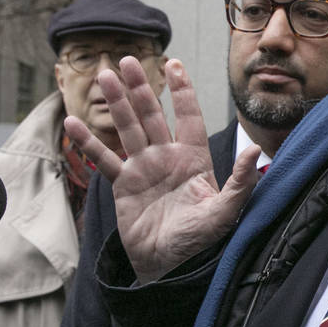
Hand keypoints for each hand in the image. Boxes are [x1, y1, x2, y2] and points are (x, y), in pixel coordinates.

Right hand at [64, 57, 259, 282]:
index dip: (181, 91)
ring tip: (104, 76)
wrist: (169, 266)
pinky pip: (103, 160)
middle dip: (141, 88)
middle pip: (152, 115)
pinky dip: (88, 142)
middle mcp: (167, 157)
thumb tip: (254, 151)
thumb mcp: (225, 212)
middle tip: (127, 60)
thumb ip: (240, 182)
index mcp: (193, 159)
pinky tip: (72, 122)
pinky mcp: (123, 185)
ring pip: (128, 128)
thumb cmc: (200, 241)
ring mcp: (143, 169)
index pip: (189, 116)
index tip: (174, 63)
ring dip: (116, 103)